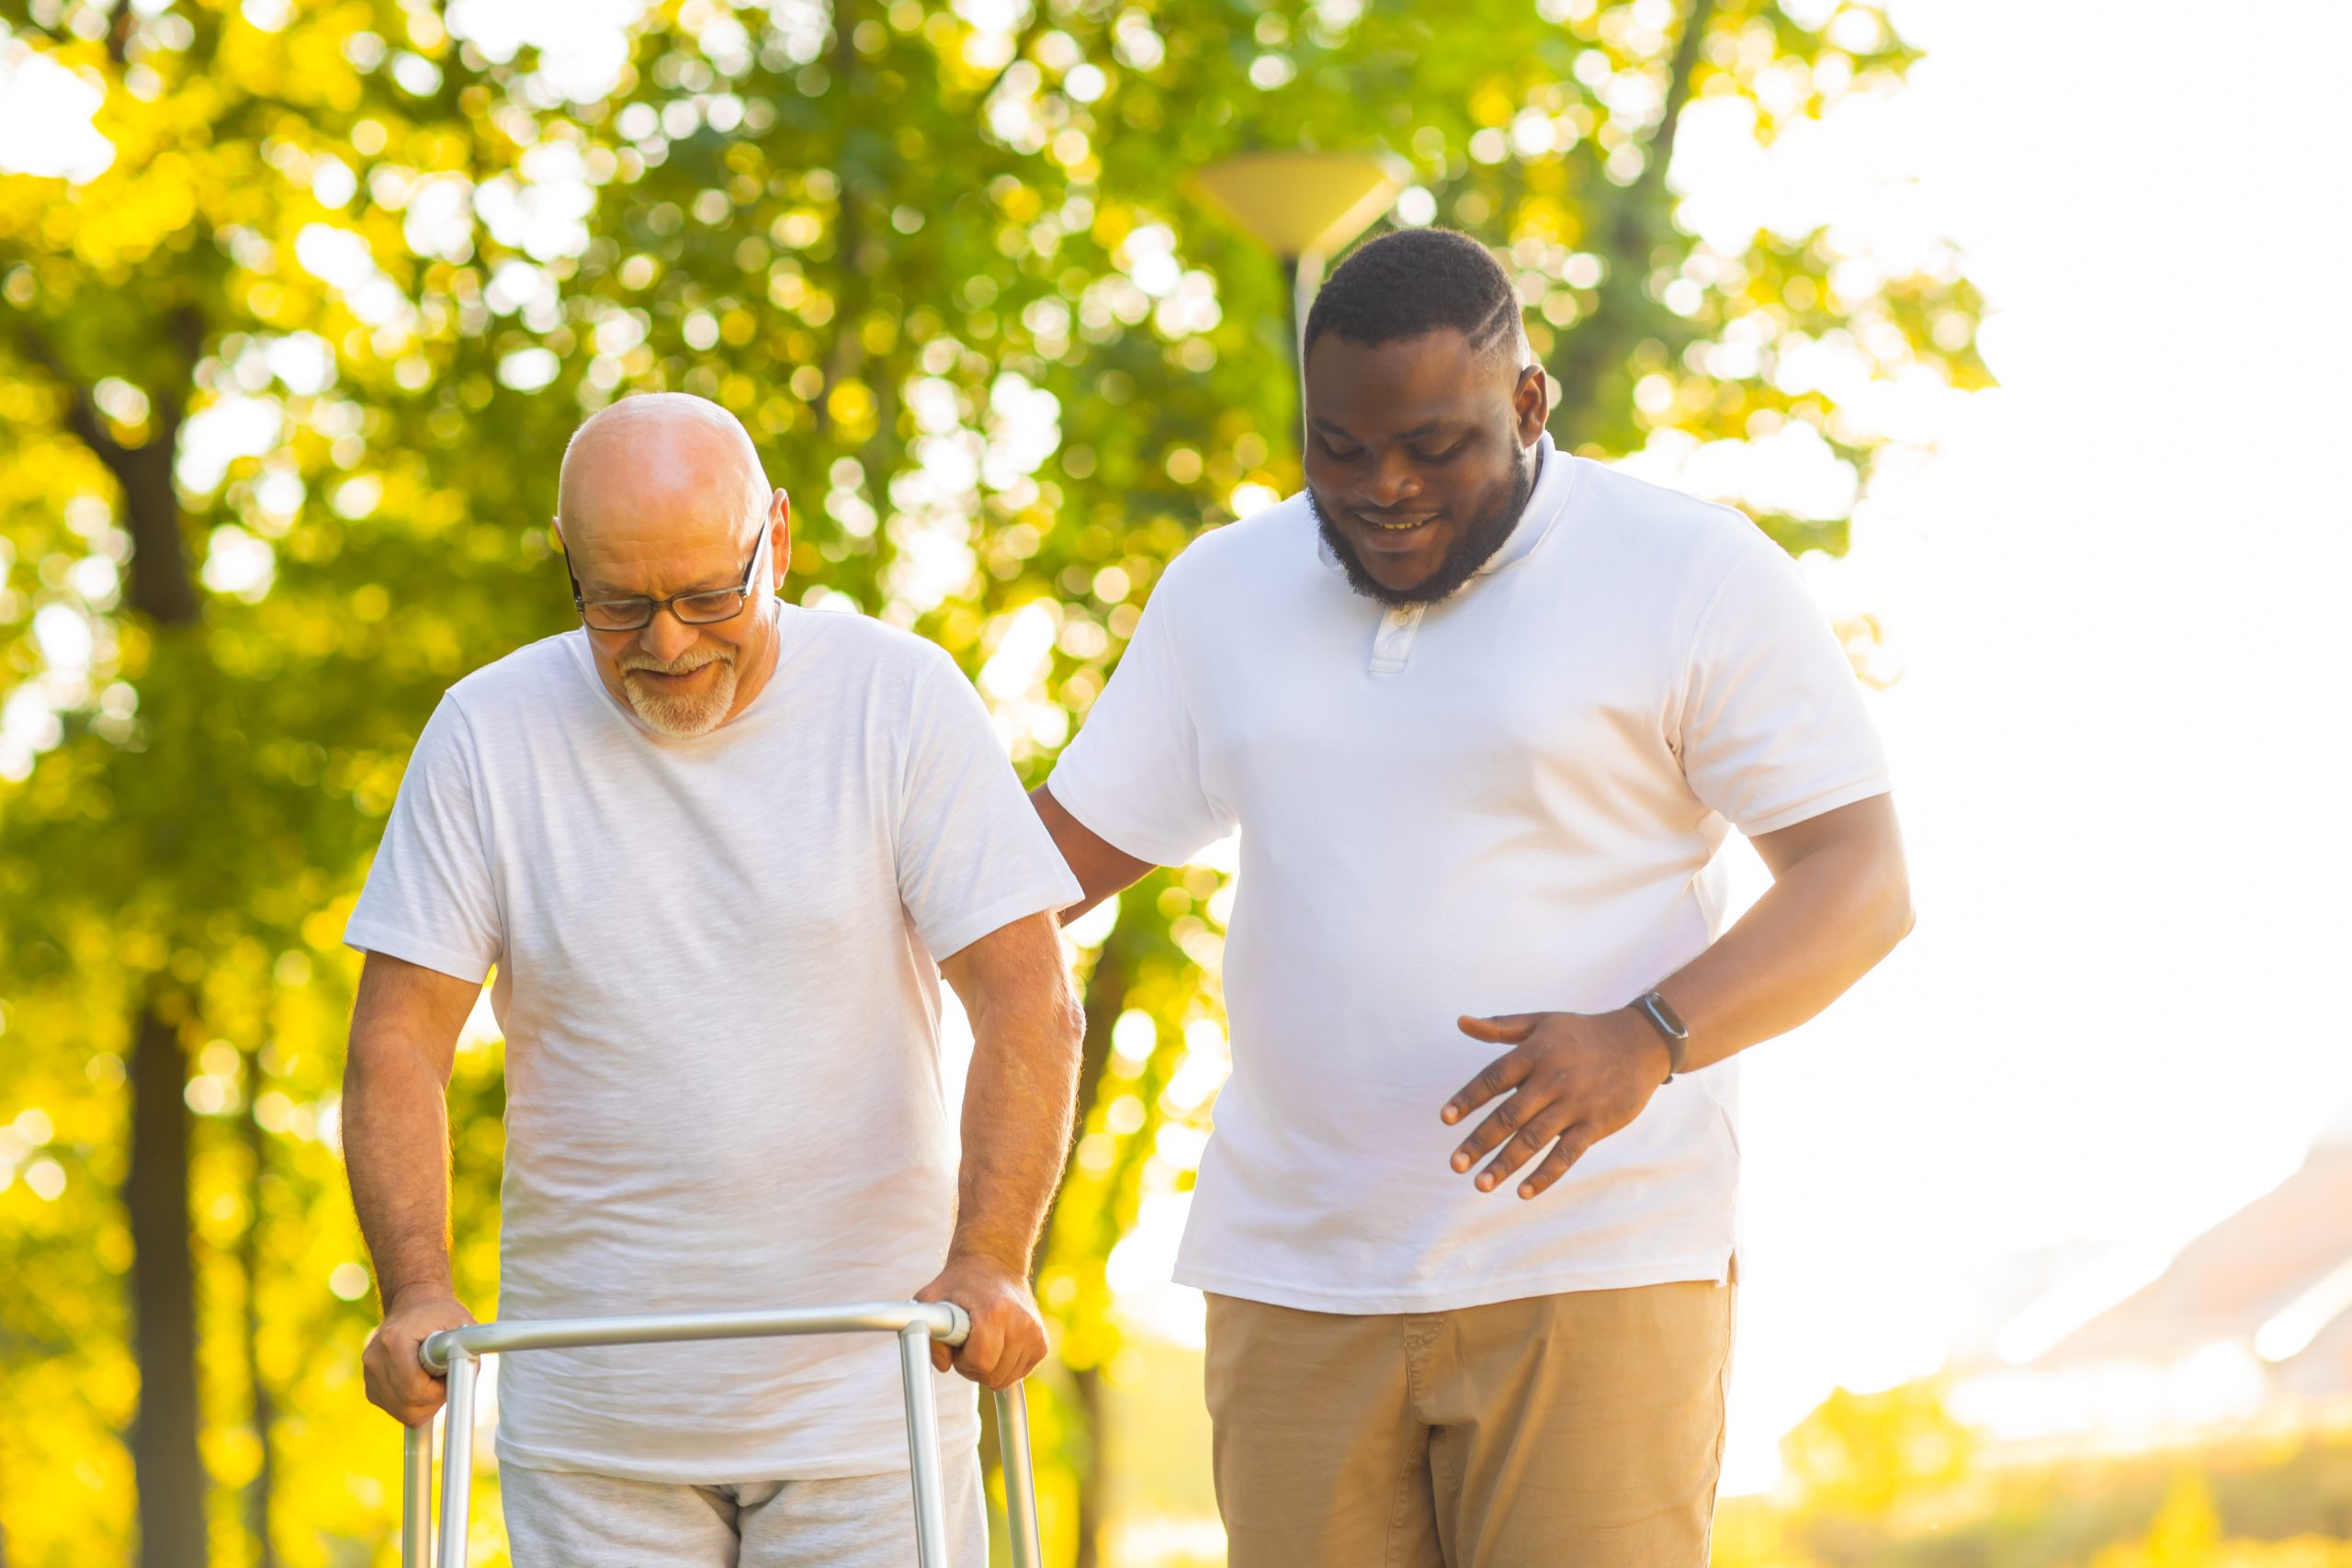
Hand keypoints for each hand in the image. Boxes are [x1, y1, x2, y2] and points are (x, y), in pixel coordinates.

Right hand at [362, 1283, 476, 1426]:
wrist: (414, 1303)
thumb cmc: (441, 1315)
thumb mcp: (461, 1327)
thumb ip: (464, 1355)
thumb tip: (460, 1384)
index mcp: (394, 1342)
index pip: (414, 1390)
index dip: (440, 1391)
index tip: (450, 1374)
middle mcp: (375, 1358)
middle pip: (406, 1407)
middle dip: (433, 1400)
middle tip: (445, 1378)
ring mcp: (369, 1373)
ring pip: (401, 1413)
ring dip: (424, 1403)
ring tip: (433, 1376)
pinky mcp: (370, 1385)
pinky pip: (396, 1409)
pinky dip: (413, 1403)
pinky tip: (420, 1382)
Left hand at [915, 1252, 1047, 1390]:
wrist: (995, 1263)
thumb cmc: (960, 1283)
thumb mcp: (932, 1298)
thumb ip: (928, 1333)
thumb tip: (942, 1365)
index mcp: (995, 1311)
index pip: (981, 1361)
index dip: (963, 1360)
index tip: (959, 1343)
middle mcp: (1021, 1322)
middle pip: (994, 1376)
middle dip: (975, 1367)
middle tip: (967, 1344)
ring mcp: (1035, 1333)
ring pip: (1007, 1379)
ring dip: (990, 1368)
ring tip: (982, 1341)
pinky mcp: (1042, 1342)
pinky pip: (1019, 1373)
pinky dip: (1005, 1366)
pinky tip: (997, 1345)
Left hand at [1441, 1010, 1669, 1199]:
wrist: (1640, 1043)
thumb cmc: (1581, 1033)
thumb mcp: (1541, 1022)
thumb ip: (1500, 1027)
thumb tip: (1461, 1022)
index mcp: (1535, 1053)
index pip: (1494, 1078)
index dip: (1468, 1098)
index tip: (1445, 1119)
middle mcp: (1553, 1079)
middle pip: (1509, 1115)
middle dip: (1480, 1142)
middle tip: (1455, 1165)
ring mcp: (1575, 1104)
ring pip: (1534, 1139)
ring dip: (1506, 1164)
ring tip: (1480, 1183)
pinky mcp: (1596, 1124)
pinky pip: (1567, 1154)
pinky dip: (1545, 1174)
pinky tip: (1523, 1191)